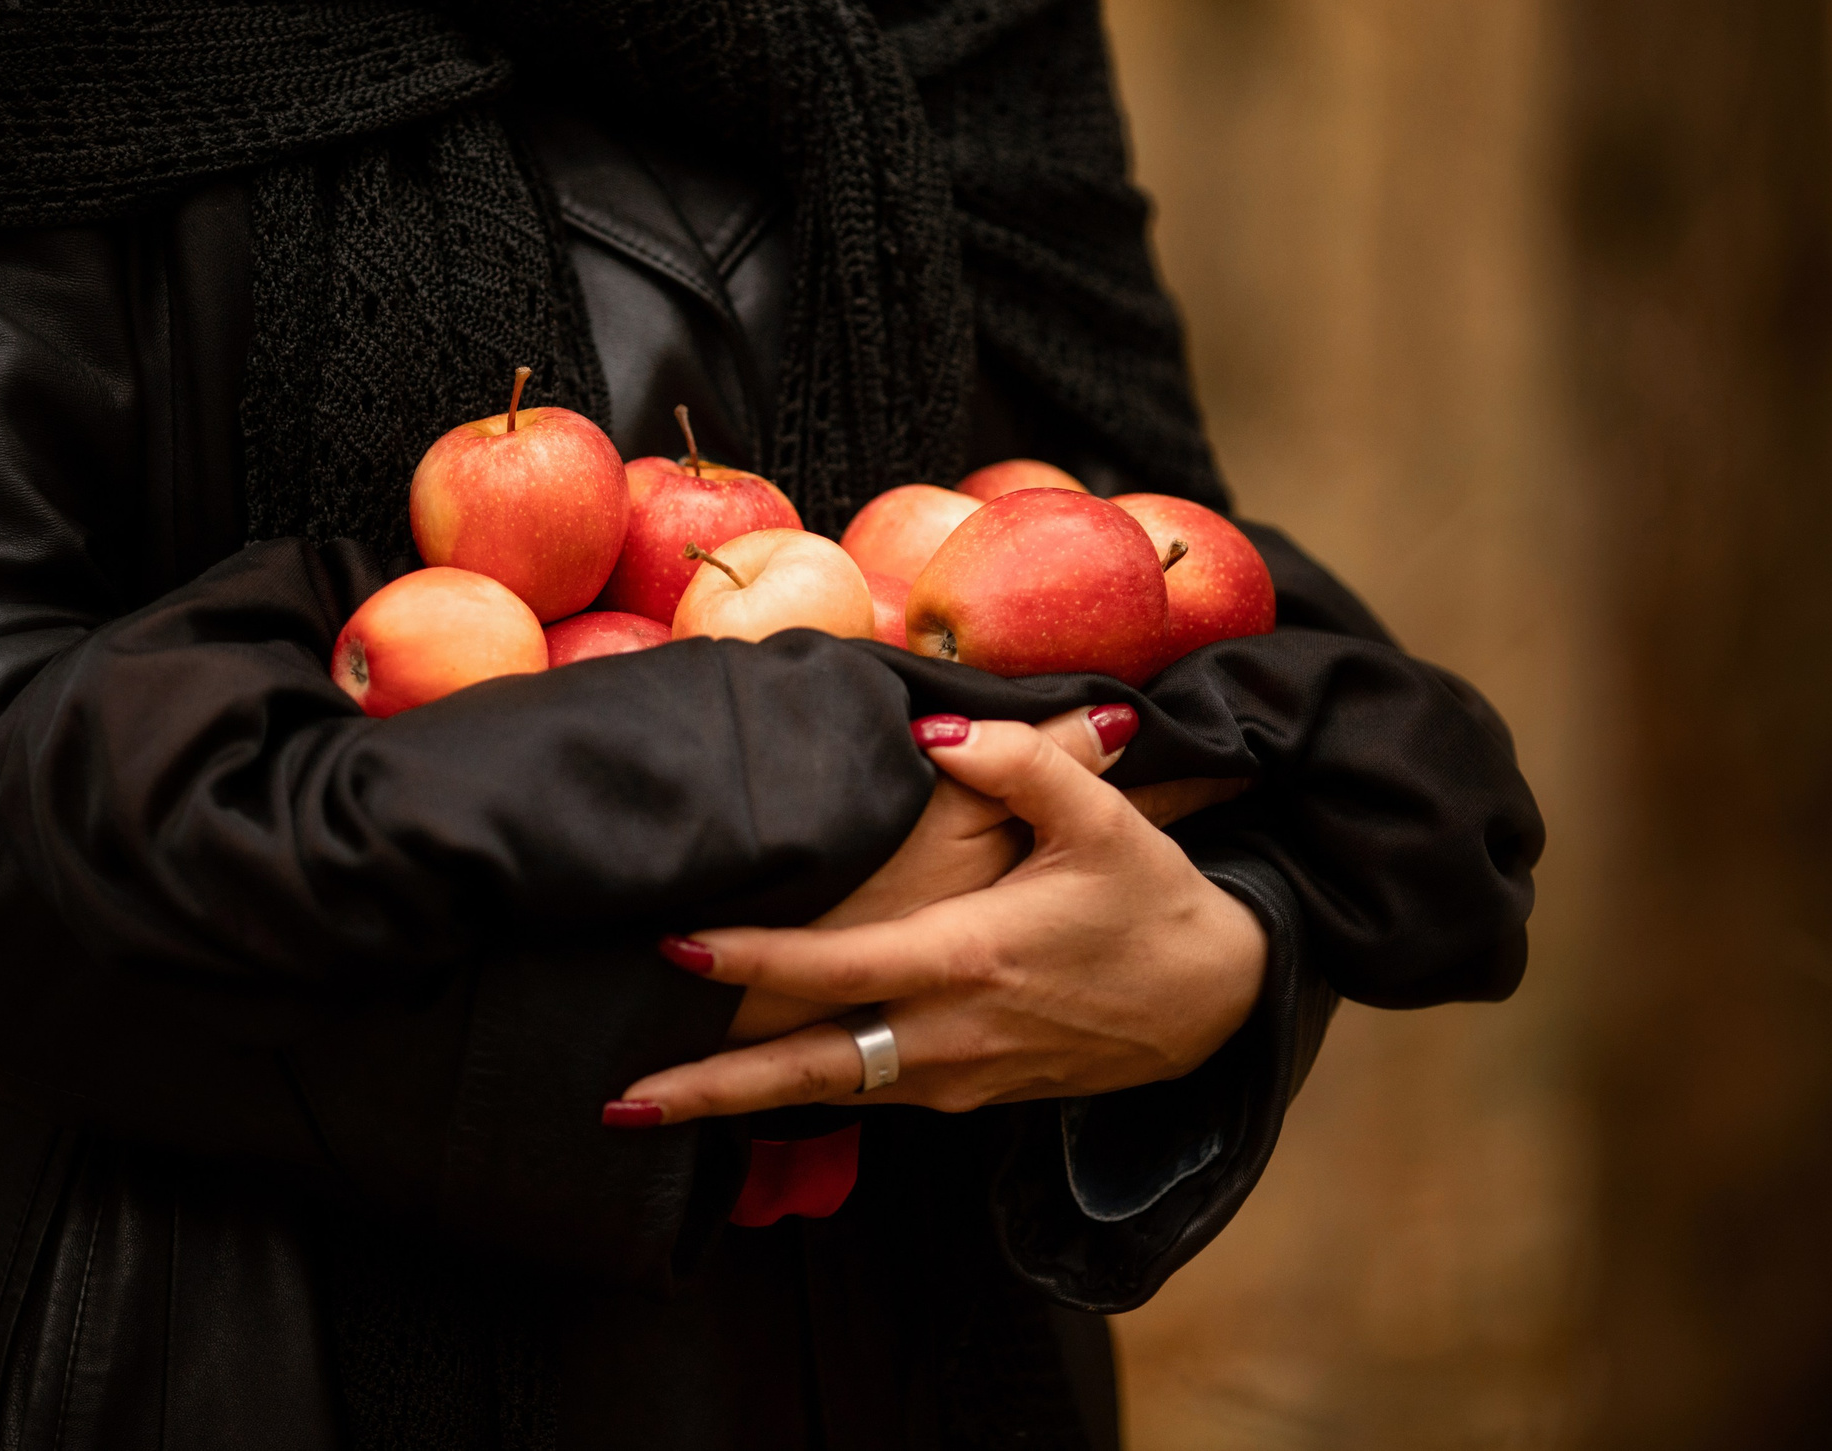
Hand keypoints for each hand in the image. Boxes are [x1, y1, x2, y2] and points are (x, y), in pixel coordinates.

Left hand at [617, 713, 1266, 1120]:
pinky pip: (865, 1100)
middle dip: (709, 1091)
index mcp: (969, 961)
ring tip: (647, 1108)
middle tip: (616, 1101)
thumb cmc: (1150, 901)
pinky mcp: (966, 1096)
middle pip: (808, 1073)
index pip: (838, 969)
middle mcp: (950, 1035)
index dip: (753, 959)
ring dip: (738, 1107)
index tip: (674, 945)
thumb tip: (937, 724)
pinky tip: (741, 1098)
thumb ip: (1022, 762)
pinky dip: (796, 1102)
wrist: (1215, 1002)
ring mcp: (956, 1079)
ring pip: (827, 1097)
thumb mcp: (1103, 820)